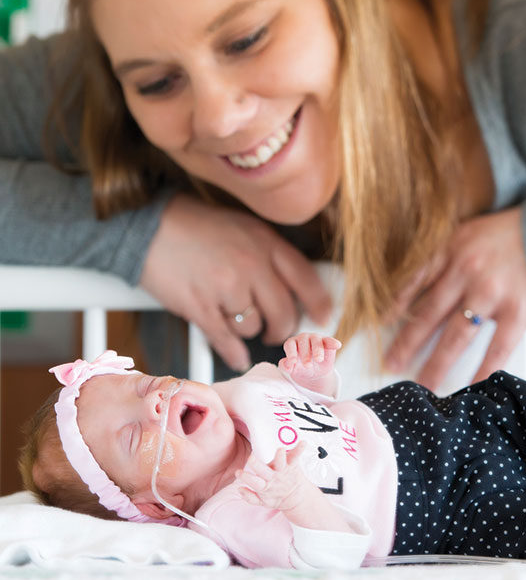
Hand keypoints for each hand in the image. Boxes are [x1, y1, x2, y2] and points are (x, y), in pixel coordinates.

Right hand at [140, 195, 331, 371]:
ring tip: (231, 314)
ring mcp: (225, 288)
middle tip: (275, 330)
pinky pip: (226, 340)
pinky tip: (236, 354)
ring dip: (246, 329)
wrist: (147, 226)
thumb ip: (268, 255)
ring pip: (253, 327)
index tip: (324, 317)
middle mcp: (250, 265)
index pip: (305, 278)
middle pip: (283, 312)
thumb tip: (290, 289)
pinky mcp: (200, 307)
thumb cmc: (194, 225)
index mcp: (265, 242)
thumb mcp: (242, 226)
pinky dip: (233, 351)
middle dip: (281, 327)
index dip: (319, 302)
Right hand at [237, 443, 309, 511]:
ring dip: (280, 457)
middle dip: (257, 465)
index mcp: (265, 486)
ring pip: (280, 463)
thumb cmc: (275, 496)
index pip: (254, 482)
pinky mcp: (292, 465)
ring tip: (280, 450)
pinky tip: (302, 442)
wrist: (295, 498)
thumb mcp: (262, 501)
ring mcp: (283, 470)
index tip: (238, 472)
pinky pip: (296, 456)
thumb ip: (250, 496)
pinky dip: (299, 449)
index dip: (246, 478)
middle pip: (264, 472)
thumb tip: (239, 489)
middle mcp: (274, 477)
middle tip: (250, 458)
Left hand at [279, 332, 340, 384]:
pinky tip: (337, 345)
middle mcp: (303, 338)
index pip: (290, 345)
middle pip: (303, 343)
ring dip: (317, 350)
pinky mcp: (327, 341)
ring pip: (316, 341)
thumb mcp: (293, 370)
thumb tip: (285, 364)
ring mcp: (315, 338)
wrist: (315, 372)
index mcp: (292, 343)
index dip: (291, 353)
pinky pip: (329, 340)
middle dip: (305, 354)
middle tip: (307, 366)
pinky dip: (333, 342)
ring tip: (318, 360)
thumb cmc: (301, 368)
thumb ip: (286, 367)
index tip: (293, 362)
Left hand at [385, 207, 525, 387]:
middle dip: (407, 343)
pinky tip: (471, 386)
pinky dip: (484, 368)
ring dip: (438, 362)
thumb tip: (406, 292)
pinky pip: (498, 346)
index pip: (412, 283)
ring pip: (457, 335)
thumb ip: (437, 259)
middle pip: (428, 314)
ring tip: (423, 384)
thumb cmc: (499, 236)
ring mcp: (491, 292)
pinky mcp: (519, 309)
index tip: (377, 327)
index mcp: (447, 251)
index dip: (393, 307)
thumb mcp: (461, 235)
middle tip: (390, 365)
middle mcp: (465, 271)